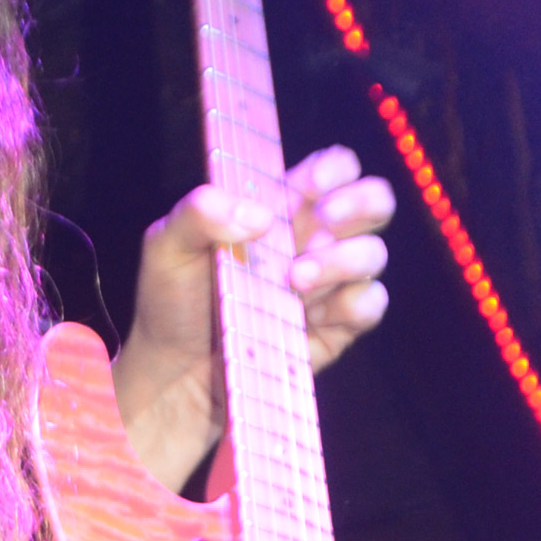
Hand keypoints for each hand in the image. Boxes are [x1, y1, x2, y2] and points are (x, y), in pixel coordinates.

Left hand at [113, 146, 395, 494]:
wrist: (176, 372)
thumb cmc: (172, 302)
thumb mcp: (167, 246)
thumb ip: (199, 212)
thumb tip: (260, 216)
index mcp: (280, 207)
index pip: (332, 169)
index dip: (334, 170)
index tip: (310, 186)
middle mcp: (313, 240)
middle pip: (374, 201)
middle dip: (359, 203)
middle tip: (323, 222)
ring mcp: (329, 284)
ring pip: (373, 254)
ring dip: (342, 260)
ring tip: (294, 280)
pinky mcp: (336, 328)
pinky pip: (370, 304)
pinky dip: (351, 305)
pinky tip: (309, 313)